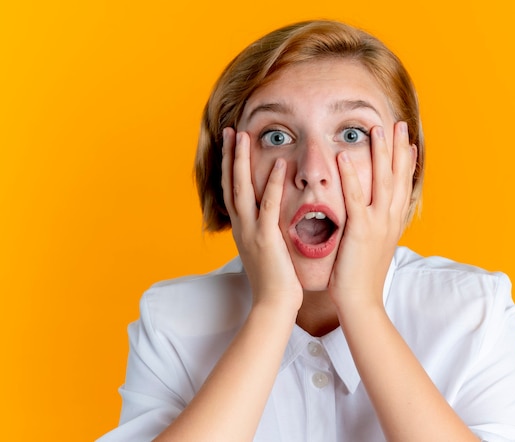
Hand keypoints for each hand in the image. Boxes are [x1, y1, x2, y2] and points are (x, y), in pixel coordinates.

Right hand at [221, 128, 302, 311]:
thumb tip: (267, 218)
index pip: (232, 191)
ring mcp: (251, 232)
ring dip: (242, 162)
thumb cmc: (274, 280)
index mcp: (242, 229)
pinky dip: (273, 184)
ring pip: (242, 189)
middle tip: (231, 131)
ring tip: (244, 136)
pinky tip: (280, 164)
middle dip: (230, 156)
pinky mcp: (266, 239)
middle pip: (231, 184)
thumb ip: (263, 231)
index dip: (231, 167)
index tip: (232, 145)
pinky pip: (269, 206)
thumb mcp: (263, 251)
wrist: (274, 305)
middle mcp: (241, 227)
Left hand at [329, 122, 415, 309]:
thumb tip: (375, 216)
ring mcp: (377, 224)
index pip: (404, 186)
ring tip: (378, 130)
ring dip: (381, 154)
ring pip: (383, 182)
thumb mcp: (374, 247)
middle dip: (398, 149)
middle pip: (398, 177)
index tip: (408, 143)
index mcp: (393, 223)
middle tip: (399, 125)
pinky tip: (346, 158)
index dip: (406, 163)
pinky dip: (352, 176)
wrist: (361, 302)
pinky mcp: (360, 231)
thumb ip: (376, 228)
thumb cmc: (363, 276)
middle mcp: (390, 220)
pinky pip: (356, 198)